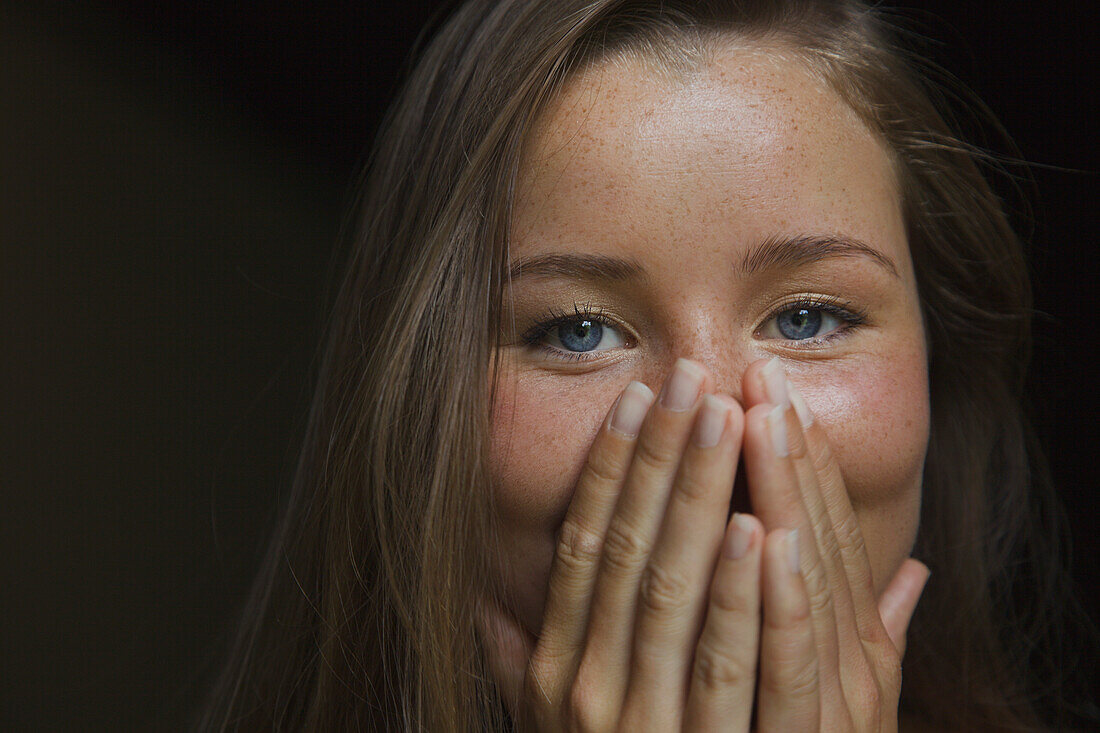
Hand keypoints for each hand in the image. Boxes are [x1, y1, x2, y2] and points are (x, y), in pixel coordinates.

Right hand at [479, 357, 927, 730]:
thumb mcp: (555, 725)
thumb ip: (519, 661)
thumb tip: (483, 601)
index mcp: (554, 670)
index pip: (584, 544)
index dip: (612, 468)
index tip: (641, 399)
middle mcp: (580, 688)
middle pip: (627, 547)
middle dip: (663, 458)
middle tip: (694, 376)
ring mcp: (630, 722)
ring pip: (668, 588)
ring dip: (699, 500)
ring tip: (728, 418)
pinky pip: (717, 662)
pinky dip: (740, 594)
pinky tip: (762, 529)